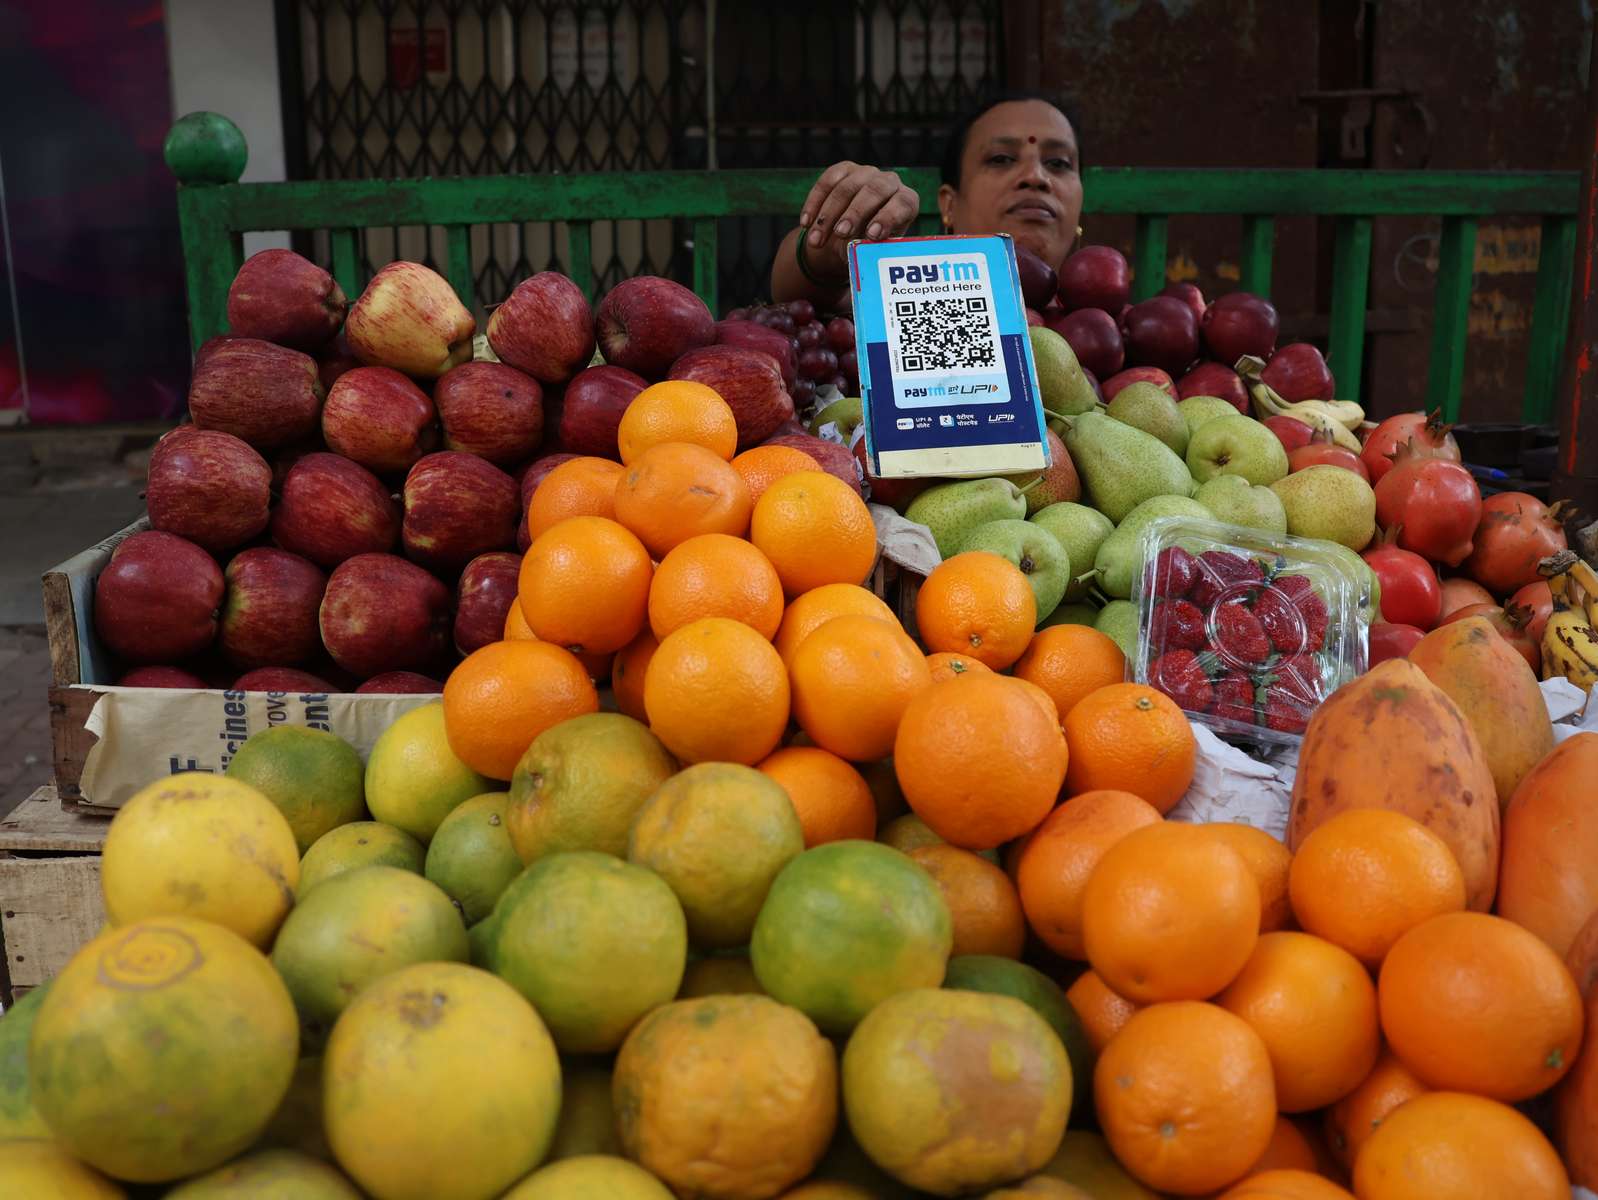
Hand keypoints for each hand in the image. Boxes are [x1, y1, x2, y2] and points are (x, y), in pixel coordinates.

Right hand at [800, 162, 919, 250]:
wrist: (849, 236)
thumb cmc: (867, 246)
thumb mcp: (872, 252)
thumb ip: (869, 249)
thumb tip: (860, 249)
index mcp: (906, 203)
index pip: (903, 204)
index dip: (888, 217)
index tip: (872, 235)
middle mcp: (890, 182)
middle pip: (875, 190)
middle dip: (855, 213)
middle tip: (840, 233)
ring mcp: (866, 173)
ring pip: (846, 187)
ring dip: (828, 215)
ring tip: (815, 241)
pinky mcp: (845, 169)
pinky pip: (827, 181)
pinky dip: (814, 204)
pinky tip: (805, 224)